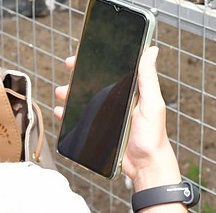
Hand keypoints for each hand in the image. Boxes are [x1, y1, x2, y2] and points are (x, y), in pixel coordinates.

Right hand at [54, 47, 181, 188]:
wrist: (145, 165)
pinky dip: (68, 114)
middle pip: (95, 83)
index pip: (113, 70)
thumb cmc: (153, 136)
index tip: (85, 53)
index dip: (98, 61)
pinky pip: (80, 119)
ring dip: (71, 93)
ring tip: (62, 92)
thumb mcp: (152, 103)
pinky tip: (61, 111)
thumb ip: (149, 78)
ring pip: (84, 99)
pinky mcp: (99, 130)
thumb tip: (152, 50)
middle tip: (70, 68)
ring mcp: (108, 115)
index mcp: (132, 91)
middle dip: (80, 75)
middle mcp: (119, 101)